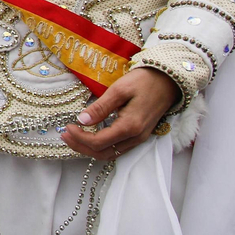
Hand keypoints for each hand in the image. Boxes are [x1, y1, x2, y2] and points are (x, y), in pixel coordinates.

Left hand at [60, 67, 180, 159]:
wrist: (168, 81)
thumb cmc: (144, 81)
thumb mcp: (119, 90)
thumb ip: (100, 108)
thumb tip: (81, 120)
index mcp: (130, 127)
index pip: (98, 142)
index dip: (80, 138)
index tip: (67, 127)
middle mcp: (136, 137)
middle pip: (103, 153)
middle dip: (81, 147)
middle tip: (65, 135)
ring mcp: (139, 138)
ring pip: (110, 153)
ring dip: (90, 149)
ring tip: (74, 137)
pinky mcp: (140, 135)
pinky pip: (118, 148)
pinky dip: (101, 146)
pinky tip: (91, 136)